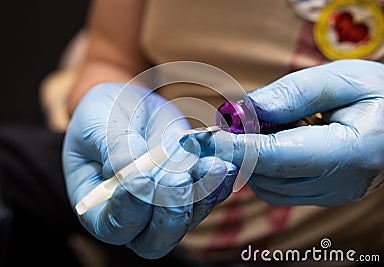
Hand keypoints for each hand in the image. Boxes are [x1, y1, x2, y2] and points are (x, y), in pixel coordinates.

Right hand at [62, 83, 236, 257]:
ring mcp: (165, 205)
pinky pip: (209, 196)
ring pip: (188, 219)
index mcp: (98, 205)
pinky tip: (223, 163)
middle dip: (170, 210)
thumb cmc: (103, 116)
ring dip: (202, 194)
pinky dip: (218, 182)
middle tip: (178, 177)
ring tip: (210, 165)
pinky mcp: (190, 190)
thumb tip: (129, 170)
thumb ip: (111, 147)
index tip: (140, 179)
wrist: (130, 106)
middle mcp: (133, 215)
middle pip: (155, 240)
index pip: (112, 227)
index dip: (127, 211)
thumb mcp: (97, 123)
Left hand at [181, 59, 383, 205]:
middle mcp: (338, 183)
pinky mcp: (323, 195)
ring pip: (266, 185)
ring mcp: (331, 194)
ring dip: (253, 157)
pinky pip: (277, 187)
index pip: (274, 157)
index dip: (233, 148)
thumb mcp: (343, 79)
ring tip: (271, 126)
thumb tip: (247, 108)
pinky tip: (280, 142)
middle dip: (240, 148)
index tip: (201, 139)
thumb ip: (294, 94)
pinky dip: (265, 166)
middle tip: (237, 119)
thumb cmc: (381, 95)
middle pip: (265, 174)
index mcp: (349, 152)